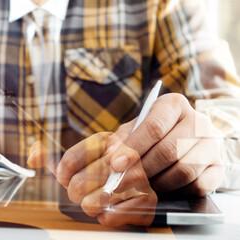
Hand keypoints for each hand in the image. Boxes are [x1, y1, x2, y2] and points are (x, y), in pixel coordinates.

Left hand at [37, 133, 157, 226]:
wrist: (138, 183)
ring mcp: (139, 178)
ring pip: (94, 201)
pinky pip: (110, 216)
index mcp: (106, 140)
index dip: (62, 174)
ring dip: (89, 205)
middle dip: (74, 192)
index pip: (70, 159)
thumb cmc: (101, 170)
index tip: (64, 178)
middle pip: (79, 183)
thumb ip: (51, 156)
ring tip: (95, 198)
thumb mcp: (79, 158)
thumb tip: (32, 158)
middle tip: (80, 192)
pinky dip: (105, 217)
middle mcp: (125, 156)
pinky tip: (110, 207)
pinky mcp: (147, 200)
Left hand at [106, 93, 223, 194]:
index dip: (133, 148)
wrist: (183, 143)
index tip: (115, 165)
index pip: (154, 127)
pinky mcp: (219, 167)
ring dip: (158, 182)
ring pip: (184, 170)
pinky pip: (198, 185)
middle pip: (168, 150)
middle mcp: (198, 121)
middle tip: (121, 184)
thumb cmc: (151, 136)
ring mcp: (213, 144)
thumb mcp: (133, 130)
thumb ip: (120, 141)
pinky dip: (177, 190)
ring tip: (142, 185)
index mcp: (174, 105)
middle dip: (141, 170)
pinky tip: (163, 188)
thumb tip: (111, 157)